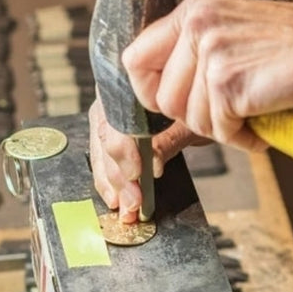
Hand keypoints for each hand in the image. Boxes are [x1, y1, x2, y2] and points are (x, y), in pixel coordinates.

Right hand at [88, 98, 207, 221]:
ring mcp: (106, 113)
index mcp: (131, 85)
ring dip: (110, 181)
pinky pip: (101, 157)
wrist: (194, 106)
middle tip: (132, 201)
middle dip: (117, 174)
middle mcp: (113, 95)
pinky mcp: (107, 133)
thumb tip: (152, 165)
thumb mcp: (189, 123)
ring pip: (99, 148)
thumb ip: (170, 140)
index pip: (119, 116)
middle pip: (105, 135)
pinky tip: (114, 197)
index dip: (124, 147)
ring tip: (123, 206)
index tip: (135, 173)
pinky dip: (108, 180)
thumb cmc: (191, 109)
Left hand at [121, 0, 292, 148]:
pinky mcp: (228, 82)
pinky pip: (219, 131)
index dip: (148, 90)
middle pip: (161, 98)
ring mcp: (211, 52)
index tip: (169, 103)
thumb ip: (194, 50)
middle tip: (227, 111)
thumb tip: (158, 93)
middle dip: (193, 115)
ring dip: (221, 127)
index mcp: (193, 10)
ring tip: (250, 111)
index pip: (134, 58)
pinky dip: (242, 137)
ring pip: (187, 118)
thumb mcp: (232, 30)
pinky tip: (262, 120)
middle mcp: (197, 25)